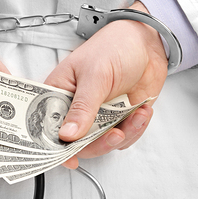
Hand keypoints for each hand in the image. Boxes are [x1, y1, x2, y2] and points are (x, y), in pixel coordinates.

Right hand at [42, 1, 168, 168]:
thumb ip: (82, 108)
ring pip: (102, 143)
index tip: (68, 157)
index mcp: (60, 92)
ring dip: (122, 135)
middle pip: (76, 142)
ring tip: (136, 117)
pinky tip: (142, 111)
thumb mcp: (95, 75)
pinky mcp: (119, 117)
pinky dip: (135, 129)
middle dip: (98, 144)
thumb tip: (66, 135)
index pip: (48, 125)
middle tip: (113, 135)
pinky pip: (123, 137)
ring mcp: (99, 113)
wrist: (149, 41)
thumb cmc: (115, 45)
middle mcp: (76, 106)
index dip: (54, 145)